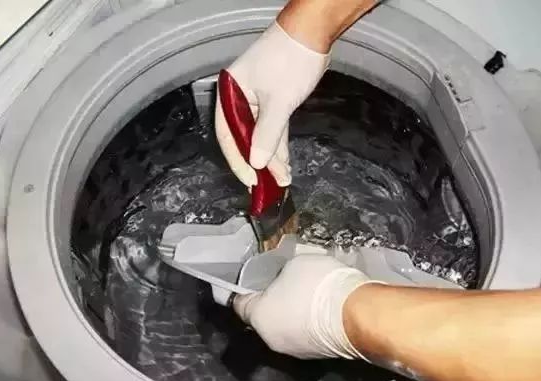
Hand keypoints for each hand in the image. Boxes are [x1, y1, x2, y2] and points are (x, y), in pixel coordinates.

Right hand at [215, 22, 329, 187]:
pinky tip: (284, 164)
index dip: (238, 160)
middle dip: (259, 162)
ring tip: (281, 179)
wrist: (312, 34)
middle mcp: (239, 98)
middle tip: (269, 186)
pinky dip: (278, 145)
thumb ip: (267, 135)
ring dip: (271, 157)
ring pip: (260, 136)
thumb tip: (258, 163)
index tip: (250, 180)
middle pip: (244, 138)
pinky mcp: (272, 102)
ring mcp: (256, 100)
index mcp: (231, 93)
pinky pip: (272, 129)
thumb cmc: (291, 59)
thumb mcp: (279, 101)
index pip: (228, 134)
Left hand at [232, 254, 372, 359]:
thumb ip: (281, 275)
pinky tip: (325, 310)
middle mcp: (271, 339)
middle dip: (272, 303)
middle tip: (286, 286)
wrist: (358, 315)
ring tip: (310, 297)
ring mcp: (296, 351)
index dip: (242, 292)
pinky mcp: (319, 356)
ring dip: (293, 316)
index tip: (247, 285)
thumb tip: (283, 282)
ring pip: (286, 329)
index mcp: (258, 317)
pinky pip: (307, 335)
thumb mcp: (294, 265)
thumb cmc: (318, 285)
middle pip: (264, 318)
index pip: (239, 305)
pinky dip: (311, 325)